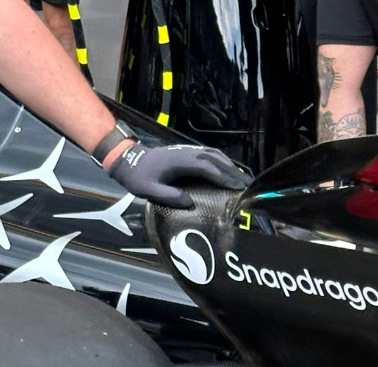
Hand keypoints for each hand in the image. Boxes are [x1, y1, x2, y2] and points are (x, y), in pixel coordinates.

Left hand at [108, 143, 246, 207]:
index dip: (223, 177)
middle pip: (215, 159)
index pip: (207, 167)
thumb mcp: (148, 190)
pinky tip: (229, 169)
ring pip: (214, 154)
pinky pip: (209, 154)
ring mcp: (187, 151)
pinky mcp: (187, 152)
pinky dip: (222, 161)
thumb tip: (189, 203)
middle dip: (233, 172)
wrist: (128, 158)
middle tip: (248, 185)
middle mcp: (186, 153)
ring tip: (243, 178)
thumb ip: (168, 196)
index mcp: (179, 162)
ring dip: (230, 165)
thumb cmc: (138, 176)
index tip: (237, 187)